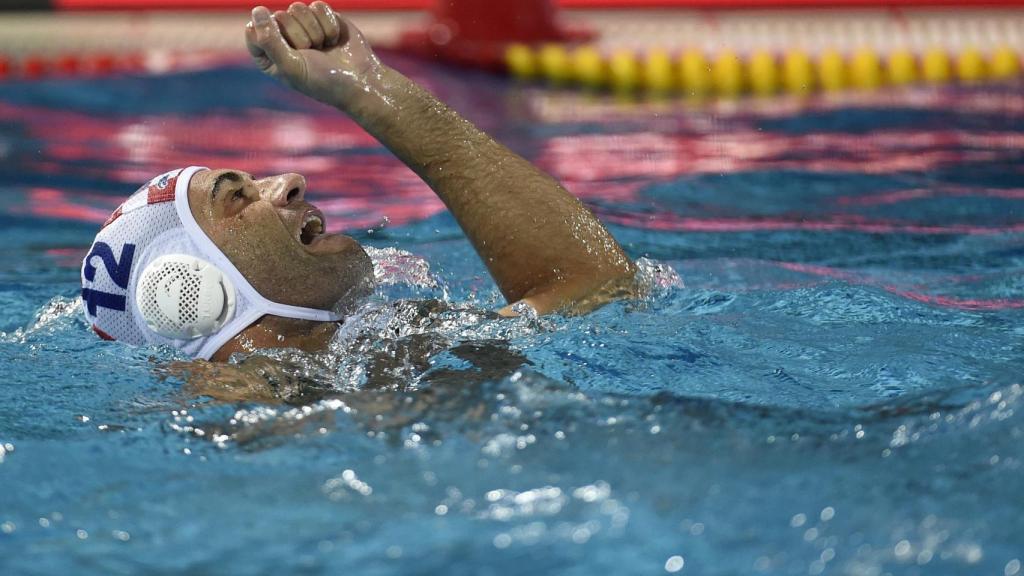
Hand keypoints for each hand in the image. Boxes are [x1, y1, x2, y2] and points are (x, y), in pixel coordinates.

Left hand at [245, 1, 382, 107]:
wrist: (361, 80)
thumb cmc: (323, 80)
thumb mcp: (291, 66)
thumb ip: (269, 40)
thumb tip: (258, 10)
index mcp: (267, 55)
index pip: (254, 30)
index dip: (273, 39)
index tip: (290, 53)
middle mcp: (282, 38)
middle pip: (279, 17)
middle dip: (301, 37)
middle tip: (313, 55)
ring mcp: (302, 26)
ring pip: (298, 7)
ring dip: (316, 31)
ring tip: (324, 48)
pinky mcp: (322, 17)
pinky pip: (318, 6)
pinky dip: (329, 24)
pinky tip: (334, 40)